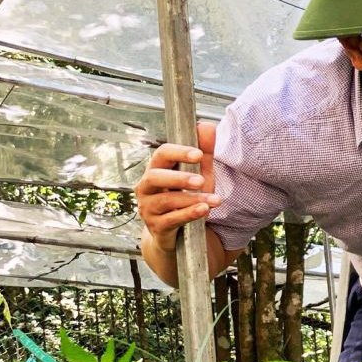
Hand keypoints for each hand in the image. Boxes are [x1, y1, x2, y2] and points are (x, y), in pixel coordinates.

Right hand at [135, 121, 219, 250]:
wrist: (177, 235)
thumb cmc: (185, 198)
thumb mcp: (199, 174)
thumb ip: (204, 153)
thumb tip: (207, 126)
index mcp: (156, 170)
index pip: (161, 155)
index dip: (178, 152)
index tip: (198, 154)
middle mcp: (147, 188)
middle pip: (155, 177)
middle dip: (179, 177)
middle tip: (201, 180)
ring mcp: (148, 208)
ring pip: (166, 200)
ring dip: (192, 199)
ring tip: (214, 200)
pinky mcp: (156, 227)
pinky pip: (171, 219)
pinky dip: (189, 214)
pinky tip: (204, 210)